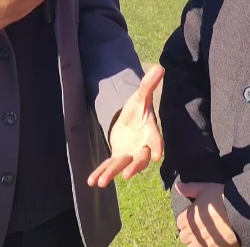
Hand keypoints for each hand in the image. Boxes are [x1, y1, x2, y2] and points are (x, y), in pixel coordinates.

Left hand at [87, 65, 164, 187]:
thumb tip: (159, 67)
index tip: (156, 156)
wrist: (131, 118)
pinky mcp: (118, 157)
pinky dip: (100, 173)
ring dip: (111, 174)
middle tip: (128, 175)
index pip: (156, 141)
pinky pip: (109, 166)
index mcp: (151, 133)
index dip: (157, 147)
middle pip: (140, 159)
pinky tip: (90, 182)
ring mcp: (130, 155)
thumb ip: (148, 85)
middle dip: (134, 167)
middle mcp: (142, 147)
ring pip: (122, 166)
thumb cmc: (139, 108)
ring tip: (101, 183)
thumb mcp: (141, 96)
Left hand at [176, 182, 238, 246]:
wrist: (241, 214)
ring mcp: (201, 243)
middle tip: (200, 227)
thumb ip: (190, 189)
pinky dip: (206, 246)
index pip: (180, 223)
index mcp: (188, 217)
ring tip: (206, 236)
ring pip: (191, 246)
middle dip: (190, 232)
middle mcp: (192, 232)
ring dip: (196, 242)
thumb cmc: (223, 199)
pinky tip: (213, 241)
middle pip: (184, 236)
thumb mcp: (206, 189)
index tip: (194, 218)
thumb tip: (177, 186)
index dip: (186, 220)